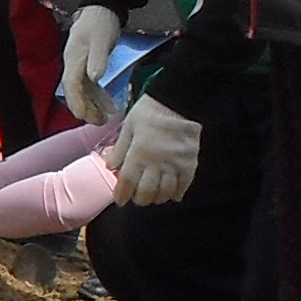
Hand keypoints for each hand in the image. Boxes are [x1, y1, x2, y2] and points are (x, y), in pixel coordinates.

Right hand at [57, 6, 120, 124]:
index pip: (72, 85)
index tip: (85, 116)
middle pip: (75, 92)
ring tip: (104, 119)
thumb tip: (95, 78)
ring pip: (83, 91)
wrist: (102, 7)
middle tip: (98, 122)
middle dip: (85, 109)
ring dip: (92, 106)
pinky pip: (91, 86)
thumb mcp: (101, 39)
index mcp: (73, 59)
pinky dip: (98, 97)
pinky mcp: (88, 65)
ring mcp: (80, 65)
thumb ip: (98, 58)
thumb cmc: (100, 21)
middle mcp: (73, 64)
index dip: (77, 102)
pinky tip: (109, 106)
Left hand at [106, 94, 200, 208]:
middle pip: (146, 193)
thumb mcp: (129, 127)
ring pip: (164, 193)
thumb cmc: (150, 111)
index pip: (127, 183)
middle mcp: (157, 163)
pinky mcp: (190, 163)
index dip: (122, 195)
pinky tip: (171, 195)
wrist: (179, 101)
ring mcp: (175, 165)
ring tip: (153, 195)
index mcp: (139, 154)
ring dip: (157, 198)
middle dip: (139, 199)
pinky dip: (176, 193)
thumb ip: (120, 149)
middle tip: (136, 196)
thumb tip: (110, 167)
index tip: (120, 200)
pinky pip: (183, 186)